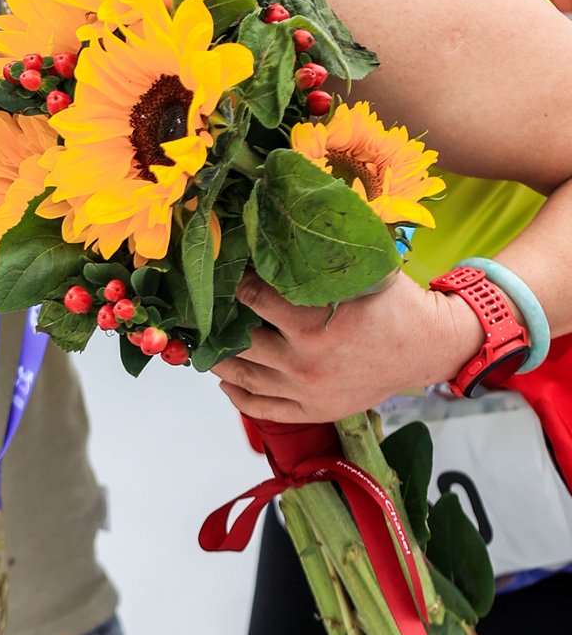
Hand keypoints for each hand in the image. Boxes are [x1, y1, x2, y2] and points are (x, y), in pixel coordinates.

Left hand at [211, 270, 484, 424]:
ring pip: (244, 377)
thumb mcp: (362, 271)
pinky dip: (238, 396)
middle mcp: (303, 362)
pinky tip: (227, 380)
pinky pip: (262, 409)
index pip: (251, 298)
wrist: (428, 347)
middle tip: (206, 309)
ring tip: (208, 344)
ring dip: (220, 360)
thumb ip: (320, 257)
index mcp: (312, 324)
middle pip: (240, 341)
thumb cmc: (395, 304)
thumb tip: (284, 224)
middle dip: (220, 322)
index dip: (236, 281)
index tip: (227, 271)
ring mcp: (306, 391)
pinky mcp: (313, 411)